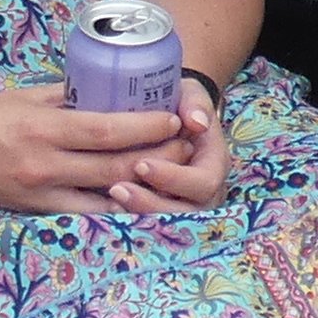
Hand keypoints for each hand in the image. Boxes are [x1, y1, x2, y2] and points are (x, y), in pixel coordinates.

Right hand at [0, 82, 191, 215]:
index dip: (145, 126)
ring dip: (143, 186)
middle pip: (115, 165)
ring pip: (106, 196)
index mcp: (41, 128)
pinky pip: (85, 214)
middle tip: (185, 145)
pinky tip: (138, 200)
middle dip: (157, 156)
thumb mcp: (22, 96)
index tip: (173, 118)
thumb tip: (106, 93)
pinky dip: (114, 207)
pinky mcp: (35, 211)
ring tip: (170, 173)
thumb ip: (65, 97)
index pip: (105, 129)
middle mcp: (44, 164)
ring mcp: (41, 192)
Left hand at [101, 70, 236, 213]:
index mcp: (214, 163)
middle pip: (186, 213)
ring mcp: (186, 204)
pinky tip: (103, 207)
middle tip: (116, 188)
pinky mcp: (164, 209)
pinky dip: (128, 216)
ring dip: (138, 212)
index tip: (142, 164)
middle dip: (151, 203)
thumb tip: (196, 123)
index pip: (203, 181)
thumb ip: (195, 104)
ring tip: (109, 196)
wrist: (170, 114)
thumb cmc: (180, 103)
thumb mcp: (190, 94)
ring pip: (166, 222)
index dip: (174, 178)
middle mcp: (205, 191)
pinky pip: (150, 222)